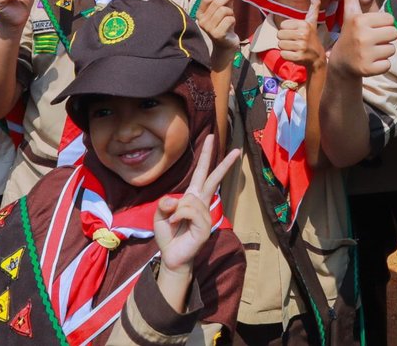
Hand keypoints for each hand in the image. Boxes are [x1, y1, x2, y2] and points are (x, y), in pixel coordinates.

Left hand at [154, 136, 239, 274]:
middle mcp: (201, 204)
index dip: (206, 156)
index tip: (212, 139)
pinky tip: (175, 223)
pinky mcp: (205, 227)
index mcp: (192, 197)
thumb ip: (165, 202)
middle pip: (213, 179)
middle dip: (224, 164)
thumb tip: (176, 200)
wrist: (171, 256)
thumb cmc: (168, 234)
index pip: (201, 173)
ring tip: (173, 222)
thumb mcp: (160, 214)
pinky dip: (178, 216)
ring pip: (190, 199)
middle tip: (236, 150)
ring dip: (176, 210)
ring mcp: (205, 215)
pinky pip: (189, 211)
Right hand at [195, 0, 239, 69]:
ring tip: (230, 17)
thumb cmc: (224, 25)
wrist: (226, 44)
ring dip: (231, 12)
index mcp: (200, 13)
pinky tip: (231, 25)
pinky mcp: (217, 34)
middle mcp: (202, 20)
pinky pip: (229, 19)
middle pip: (216, 2)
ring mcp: (208, 28)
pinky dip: (233, 19)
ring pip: (223, 10)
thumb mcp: (224, 9)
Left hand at [277, 0, 325, 71]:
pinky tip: (295, 55)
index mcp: (304, 24)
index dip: (287, 30)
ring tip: (295, 47)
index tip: (296, 32)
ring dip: (285, 47)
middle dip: (284, 39)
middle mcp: (303, 34)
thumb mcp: (312, 20)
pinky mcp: (298, 57)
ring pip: (280, 44)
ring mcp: (301, 46)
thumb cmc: (312, 36)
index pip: (282, 25)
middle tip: (294, 41)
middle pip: (279, 35)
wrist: (317, 57)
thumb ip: (314, 5)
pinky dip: (286, 55)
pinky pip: (283, 54)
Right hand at [329, 0, 396, 78]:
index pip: (390, 19)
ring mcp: (366, 54)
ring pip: (392, 49)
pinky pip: (388, 65)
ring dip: (384, 51)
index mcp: (360, 21)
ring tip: (371, 51)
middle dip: (386, 37)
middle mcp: (363, 36)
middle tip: (372, 41)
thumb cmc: (350, 34)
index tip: (372, 28)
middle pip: (394, 33)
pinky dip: (382, 65)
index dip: (383, 24)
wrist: (341, 63)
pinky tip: (370, 62)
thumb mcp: (350, 15)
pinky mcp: (369, 69)